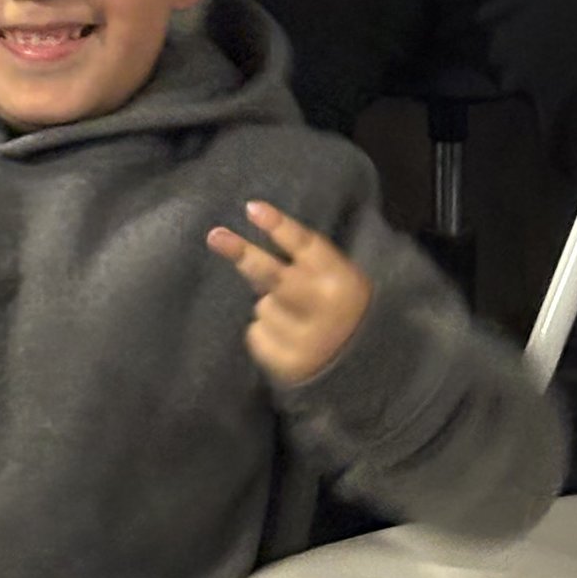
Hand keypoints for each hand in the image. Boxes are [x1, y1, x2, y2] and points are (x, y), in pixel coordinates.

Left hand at [212, 203, 373, 385]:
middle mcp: (323, 308)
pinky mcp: (288, 363)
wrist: (361, 369)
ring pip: (262, 306)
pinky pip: (256, 335)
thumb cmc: (341, 309)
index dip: (279, 225)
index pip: (307, 246)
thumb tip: (250, 240)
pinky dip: (265, 334)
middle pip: (273, 276)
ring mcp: (305, 339)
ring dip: (270, 307)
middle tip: (215, 236)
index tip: (251, 208)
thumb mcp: (338, 279)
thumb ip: (305, 261)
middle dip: (242, 254)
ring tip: (296, 319)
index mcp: (342, 281)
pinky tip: (288, 338)